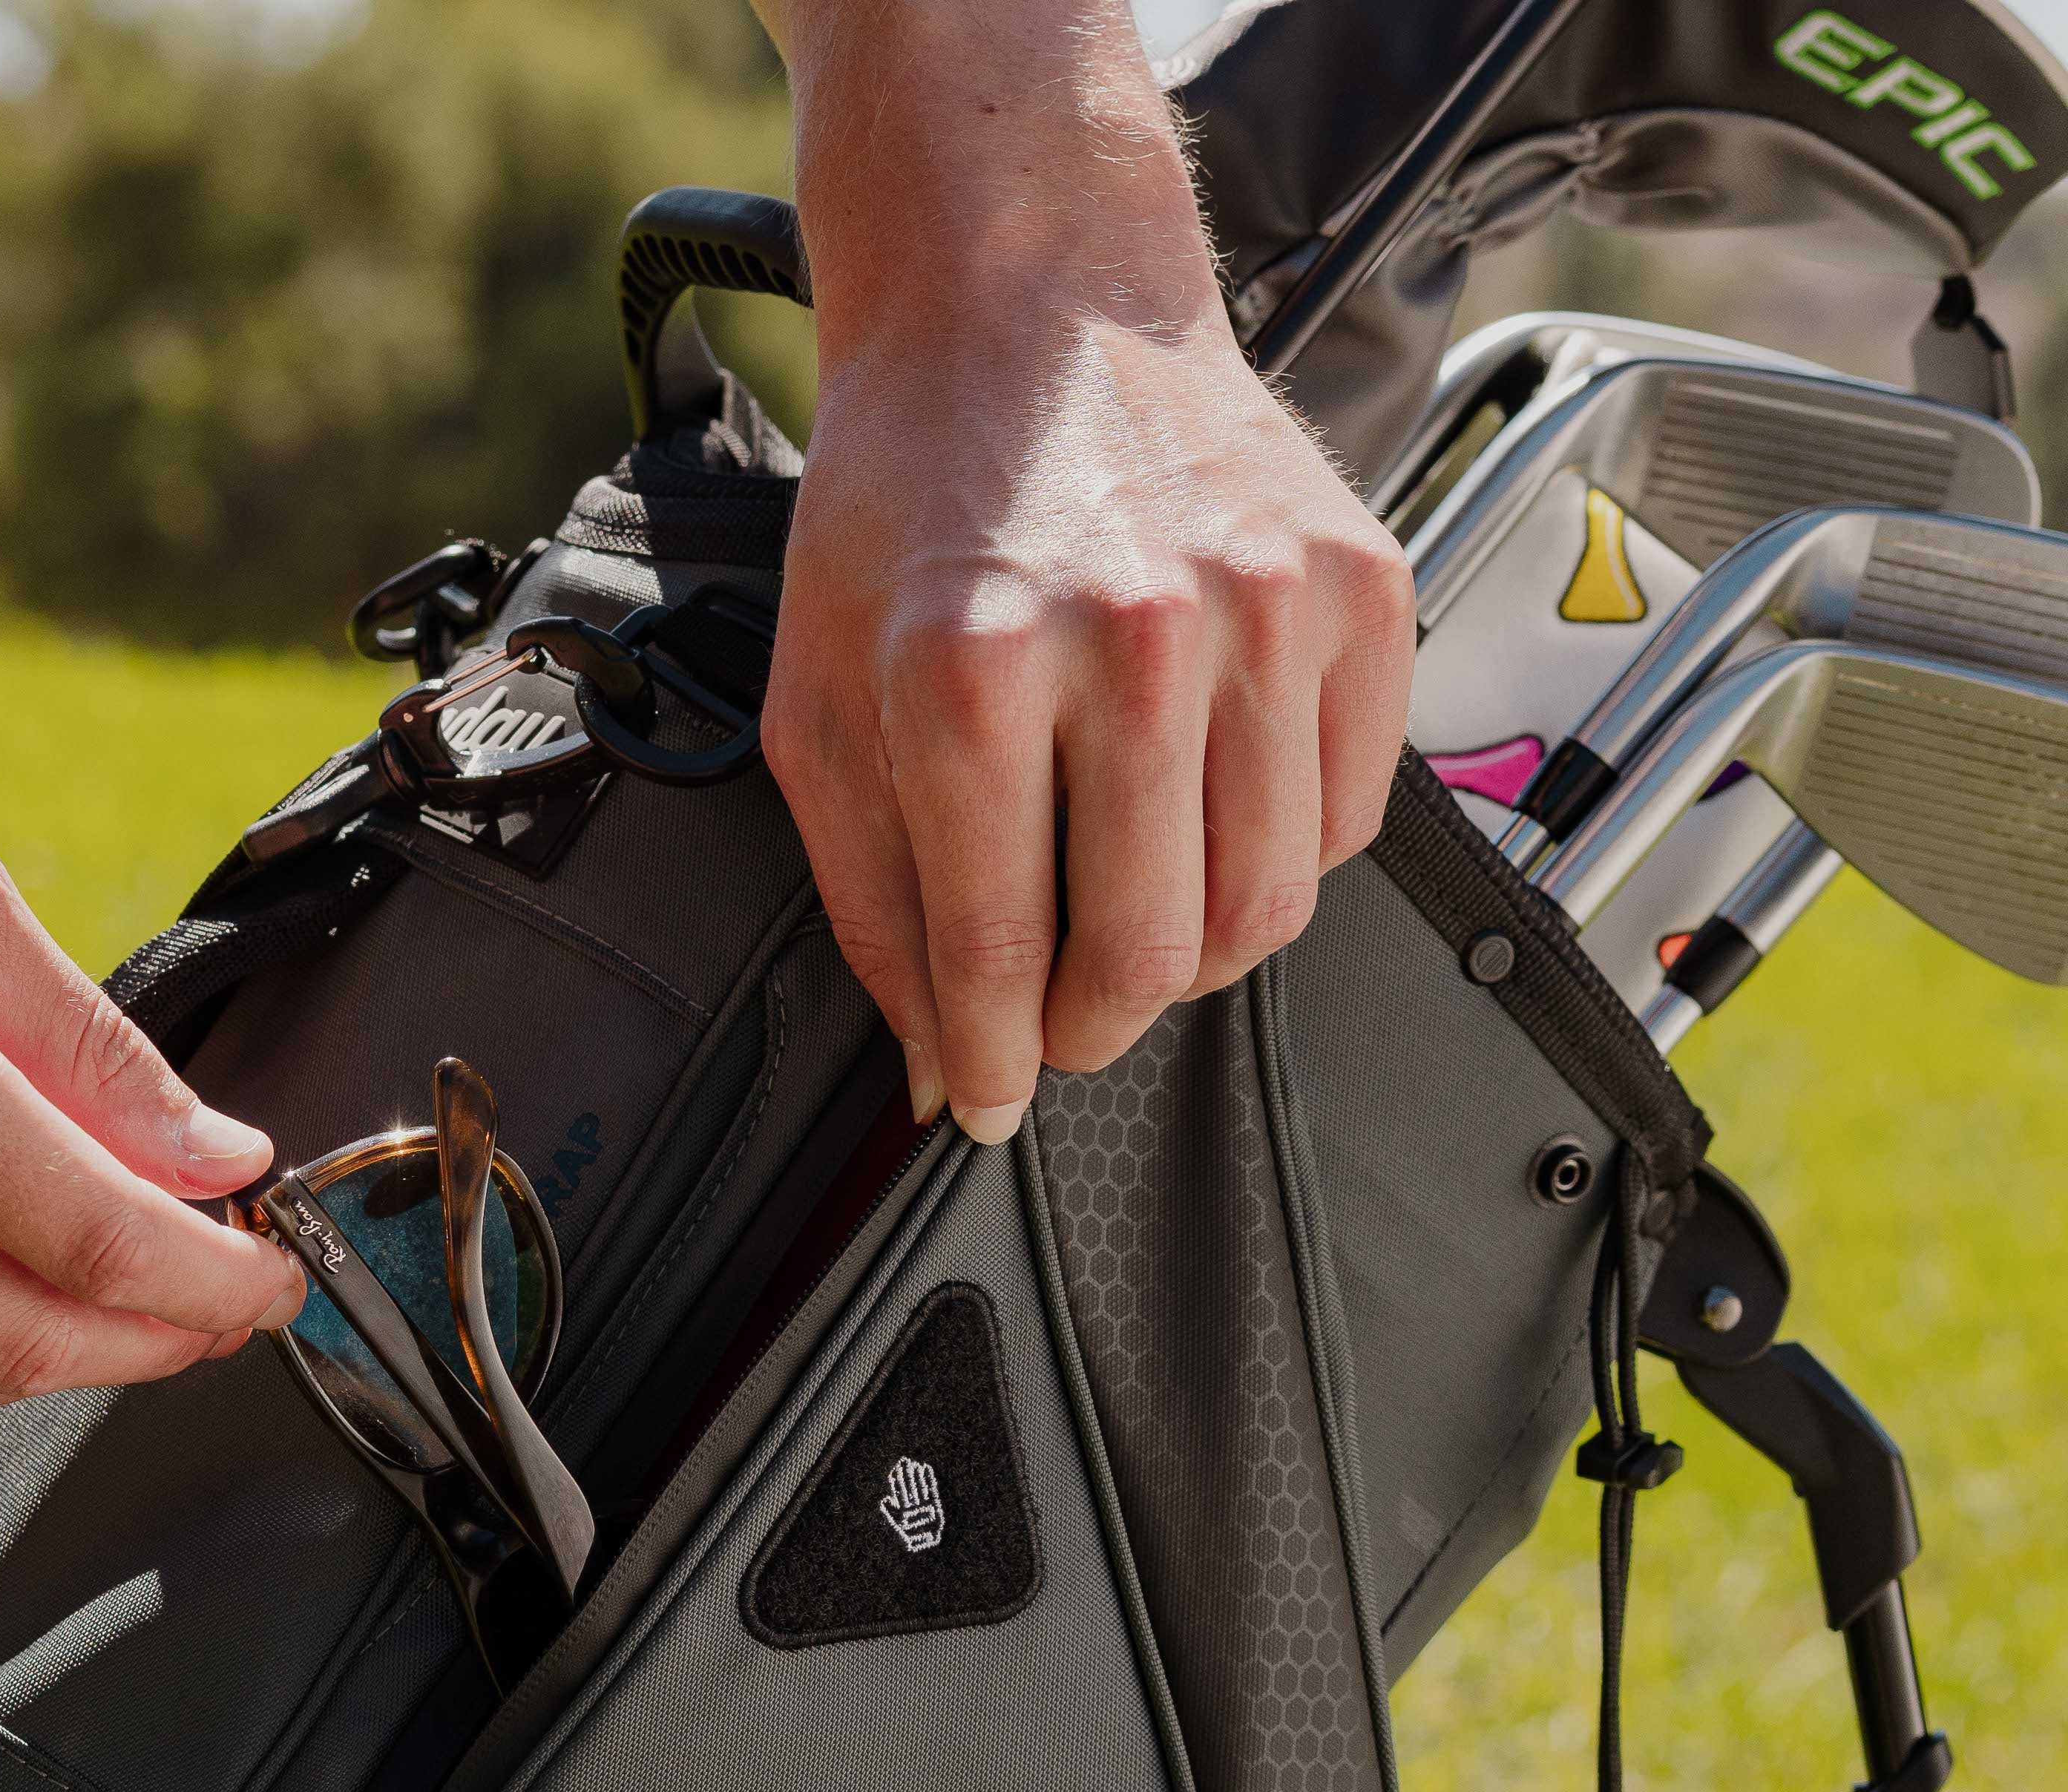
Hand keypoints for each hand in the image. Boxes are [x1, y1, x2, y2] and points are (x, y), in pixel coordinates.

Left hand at [761, 0, 1414, 1140]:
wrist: (1027, 301)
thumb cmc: (908, 497)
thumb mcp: (823, 699)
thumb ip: (875, 898)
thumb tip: (944, 1067)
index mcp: (969, 669)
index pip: (1000, 952)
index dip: (992, 1062)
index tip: (989, 1098)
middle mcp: (1130, 635)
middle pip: (1153, 953)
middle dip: (1094, 1030)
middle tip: (1061, 1023)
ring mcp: (1264, 608)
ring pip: (1267, 909)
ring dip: (1193, 960)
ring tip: (1132, 919)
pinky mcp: (1359, 588)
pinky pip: (1348, 819)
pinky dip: (1280, 861)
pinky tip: (1210, 819)